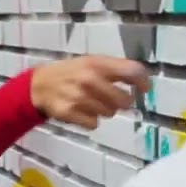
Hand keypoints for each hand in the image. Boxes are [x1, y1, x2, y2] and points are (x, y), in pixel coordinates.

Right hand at [29, 55, 150, 129]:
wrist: (39, 85)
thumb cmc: (72, 72)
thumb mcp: (91, 63)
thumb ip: (115, 70)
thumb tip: (143, 82)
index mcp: (97, 63)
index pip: (132, 71)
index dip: (143, 81)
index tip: (145, 89)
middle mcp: (89, 79)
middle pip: (124, 100)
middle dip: (121, 102)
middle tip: (112, 99)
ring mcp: (79, 97)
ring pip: (110, 113)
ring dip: (103, 110)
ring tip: (90, 101)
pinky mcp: (70, 113)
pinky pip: (94, 124)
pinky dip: (89, 120)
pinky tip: (80, 110)